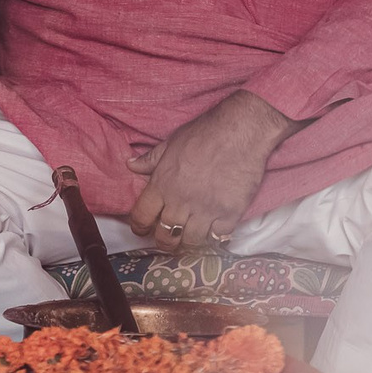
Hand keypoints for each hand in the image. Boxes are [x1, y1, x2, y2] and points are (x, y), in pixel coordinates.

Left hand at [126, 90, 296, 245]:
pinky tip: (216, 233)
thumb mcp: (172, 142)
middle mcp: (180, 200)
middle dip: (164, 242)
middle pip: (165, 236)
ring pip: (191, 242)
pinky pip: (218, 238)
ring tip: (192, 237)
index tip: (143, 230)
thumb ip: (151, 159)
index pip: (141, 215)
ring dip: (190, 242)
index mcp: (162, 184)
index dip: (140, 227)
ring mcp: (205, 209)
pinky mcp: (229, 213)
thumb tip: (130, 164)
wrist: (241, 130)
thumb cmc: (206, 132)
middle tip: (169, 241)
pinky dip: (216, 238)